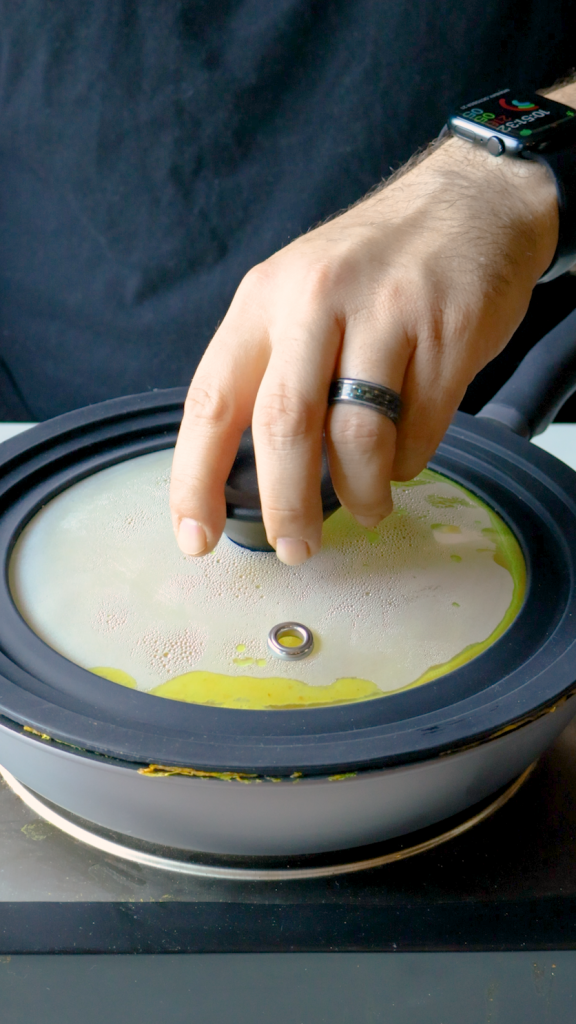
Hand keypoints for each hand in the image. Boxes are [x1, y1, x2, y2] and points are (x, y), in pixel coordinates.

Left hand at [170, 136, 557, 563]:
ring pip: (359, 437)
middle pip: (285, 427)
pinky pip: (422, 428)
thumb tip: (249, 477)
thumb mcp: (298, 294)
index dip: (195, 479)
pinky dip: (410, 460)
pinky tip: (406, 453)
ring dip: (361, 493)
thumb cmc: (371, 269)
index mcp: (264, 298)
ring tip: (366, 506)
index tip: (197, 537)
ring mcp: (387, 313)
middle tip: (295, 548)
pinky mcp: (448, 330)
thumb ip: (270, 370)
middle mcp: (316, 299)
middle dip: (285, 506)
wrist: (469, 202)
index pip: (212, 400)